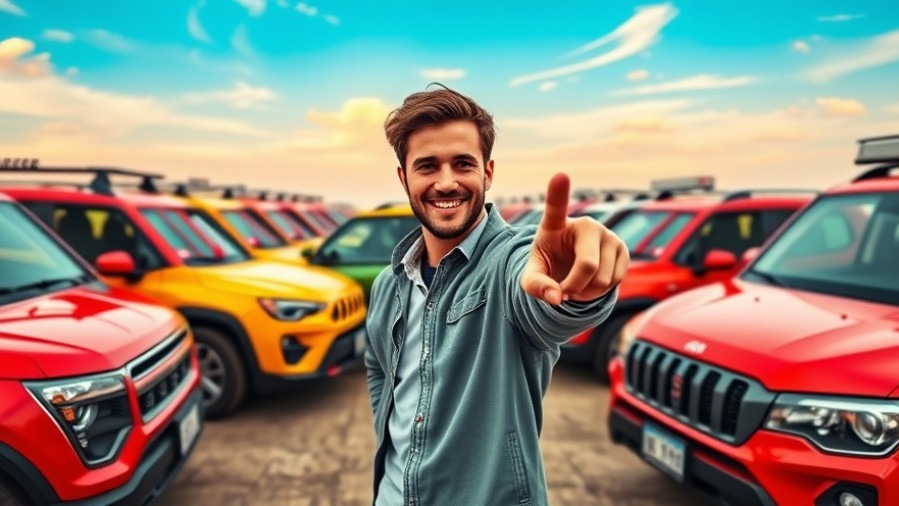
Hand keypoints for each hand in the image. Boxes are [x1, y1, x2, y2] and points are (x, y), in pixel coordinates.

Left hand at [520, 173, 628, 304]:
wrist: (569, 269)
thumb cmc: (548, 266)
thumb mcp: (532, 278)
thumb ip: (536, 287)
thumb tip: (556, 298)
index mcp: (555, 224)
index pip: (556, 206)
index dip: (558, 192)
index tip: (560, 175)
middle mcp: (585, 224)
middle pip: (588, 265)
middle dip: (575, 288)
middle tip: (563, 292)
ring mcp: (607, 234)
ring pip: (603, 278)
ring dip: (587, 292)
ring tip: (577, 283)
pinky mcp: (623, 248)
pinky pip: (617, 280)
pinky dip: (602, 292)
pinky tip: (592, 282)